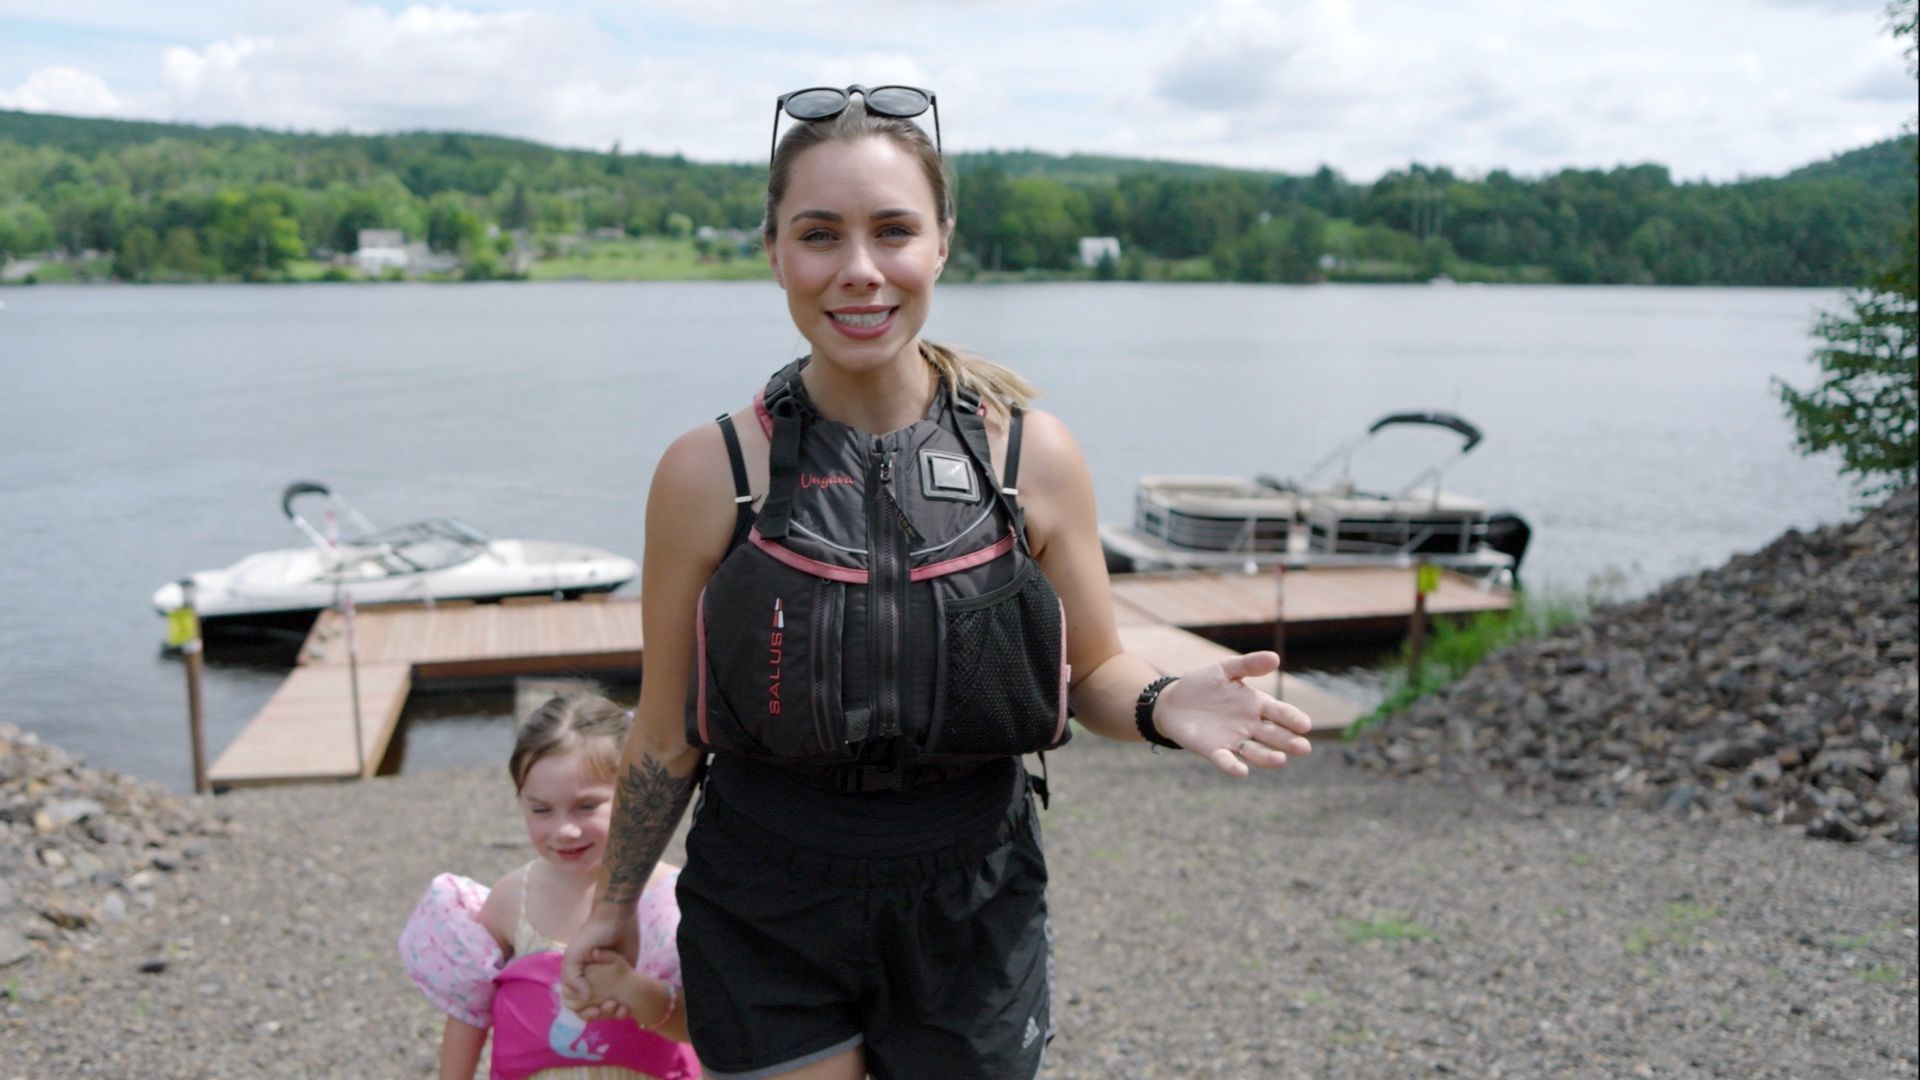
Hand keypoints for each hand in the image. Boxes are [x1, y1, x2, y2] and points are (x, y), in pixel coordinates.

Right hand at [561, 907, 637, 1018]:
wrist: (617, 918)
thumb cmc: (591, 935)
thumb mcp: (574, 954)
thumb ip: (572, 977)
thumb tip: (585, 998)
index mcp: (576, 977)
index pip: (574, 1003)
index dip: (582, 1010)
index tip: (594, 1008)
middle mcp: (590, 981)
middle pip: (590, 1007)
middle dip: (598, 1013)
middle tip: (609, 1006)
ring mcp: (608, 981)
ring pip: (606, 1005)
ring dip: (611, 1012)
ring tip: (619, 1006)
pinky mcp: (625, 976)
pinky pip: (623, 997)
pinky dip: (623, 1005)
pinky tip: (627, 1006)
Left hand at [1154, 651, 1312, 776]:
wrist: (1172, 701)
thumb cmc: (1202, 684)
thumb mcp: (1225, 669)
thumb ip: (1248, 665)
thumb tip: (1276, 658)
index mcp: (1256, 705)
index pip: (1279, 712)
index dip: (1292, 719)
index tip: (1305, 725)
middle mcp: (1249, 725)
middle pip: (1273, 735)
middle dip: (1288, 741)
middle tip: (1303, 748)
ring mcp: (1233, 739)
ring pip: (1254, 751)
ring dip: (1267, 757)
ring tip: (1280, 761)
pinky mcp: (1214, 750)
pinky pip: (1226, 760)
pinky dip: (1233, 766)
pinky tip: (1241, 771)